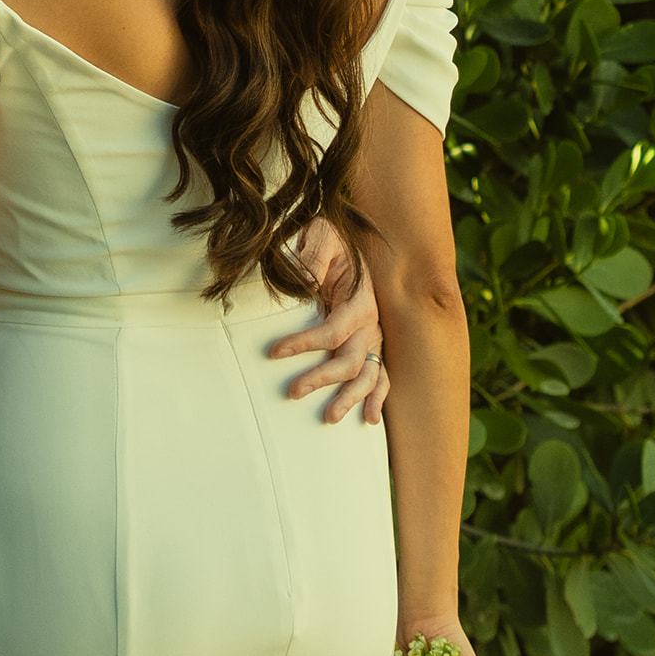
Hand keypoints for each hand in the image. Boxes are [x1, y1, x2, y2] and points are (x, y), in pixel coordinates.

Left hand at [268, 217, 387, 424]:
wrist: (347, 237)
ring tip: (329, 418)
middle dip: (322, 379)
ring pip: (369, 374)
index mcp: (359, 299)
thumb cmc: (330, 237)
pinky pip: (380, 374)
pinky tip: (369, 419)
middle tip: (293, 392)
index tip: (274, 353)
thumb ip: (313, 256)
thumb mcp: (320, 236)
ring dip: (351, 397)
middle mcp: (371, 322)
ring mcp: (373, 335)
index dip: (304, 344)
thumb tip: (303, 279)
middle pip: (350, 360)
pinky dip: (377, 397)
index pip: (333, 331)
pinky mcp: (371, 342)